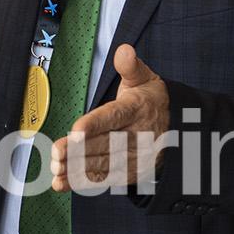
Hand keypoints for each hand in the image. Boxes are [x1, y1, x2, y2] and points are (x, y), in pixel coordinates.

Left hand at [51, 44, 169, 191]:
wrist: (176, 129)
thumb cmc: (150, 100)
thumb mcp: (144, 78)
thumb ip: (130, 67)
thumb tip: (124, 50)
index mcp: (136, 110)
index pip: (114, 117)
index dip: (94, 125)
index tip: (76, 130)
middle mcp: (136, 136)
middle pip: (105, 144)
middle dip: (79, 150)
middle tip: (57, 153)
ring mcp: (133, 157)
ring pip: (103, 164)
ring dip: (78, 169)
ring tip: (57, 168)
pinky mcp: (128, 172)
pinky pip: (103, 179)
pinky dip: (81, 183)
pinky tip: (62, 183)